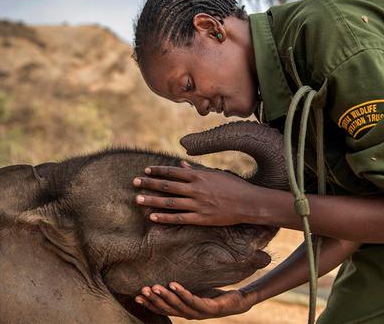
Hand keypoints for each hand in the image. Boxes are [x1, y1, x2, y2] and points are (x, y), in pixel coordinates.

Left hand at [133, 161, 259, 225]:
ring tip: (137, 199)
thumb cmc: (234, 186)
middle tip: (135, 182)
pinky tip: (153, 217)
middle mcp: (196, 189)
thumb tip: (182, 165)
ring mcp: (198, 204)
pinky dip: (165, 217)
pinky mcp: (201, 218)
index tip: (146, 170)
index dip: (158, 171)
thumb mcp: (216, 174)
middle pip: (167, 186)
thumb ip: (197, 170)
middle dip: (149, 183)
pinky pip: (179, 218)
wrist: (249, 203)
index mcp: (199, 176)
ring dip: (152, 200)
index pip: (173, 172)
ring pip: (170, 202)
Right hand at [135, 283, 254, 319]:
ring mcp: (200, 312)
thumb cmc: (215, 296)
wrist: (238, 302)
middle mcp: (190, 314)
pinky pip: (193, 300)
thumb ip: (183, 289)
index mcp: (185, 311)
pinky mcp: (210, 308)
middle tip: (142, 290)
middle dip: (154, 299)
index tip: (137, 296)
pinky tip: (173, 284)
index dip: (150, 305)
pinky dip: (182, 293)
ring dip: (165, 296)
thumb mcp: (196, 291)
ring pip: (178, 305)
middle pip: (168, 308)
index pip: (163, 310)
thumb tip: (167, 276)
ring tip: (154, 286)